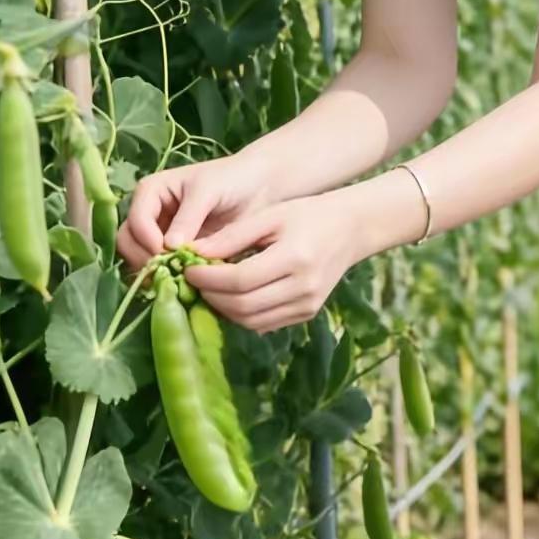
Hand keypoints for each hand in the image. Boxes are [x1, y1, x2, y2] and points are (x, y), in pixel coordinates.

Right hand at [116, 152, 273, 276]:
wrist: (258, 189)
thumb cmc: (232, 180)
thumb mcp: (208, 191)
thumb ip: (188, 218)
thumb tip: (168, 246)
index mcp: (151, 192)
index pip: (136, 220)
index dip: (147, 239)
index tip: (166, 254)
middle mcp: (149, 214)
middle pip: (128, 242)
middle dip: (145, 259)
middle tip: (170, 273)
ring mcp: (159, 235)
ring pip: (138, 258)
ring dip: (153, 272)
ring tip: (178, 281)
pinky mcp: (172, 253)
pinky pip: (159, 269)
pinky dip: (166, 278)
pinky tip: (184, 285)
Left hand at [177, 191, 362, 333]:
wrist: (351, 229)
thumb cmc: (307, 214)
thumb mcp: (269, 216)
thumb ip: (232, 236)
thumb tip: (192, 253)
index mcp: (295, 258)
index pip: (240, 280)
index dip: (208, 278)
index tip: (187, 268)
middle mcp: (304, 288)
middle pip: (244, 305)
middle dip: (211, 295)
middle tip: (194, 280)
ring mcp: (308, 305)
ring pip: (251, 321)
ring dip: (224, 308)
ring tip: (210, 288)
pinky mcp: (307, 314)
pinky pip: (265, 324)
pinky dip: (242, 314)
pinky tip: (232, 296)